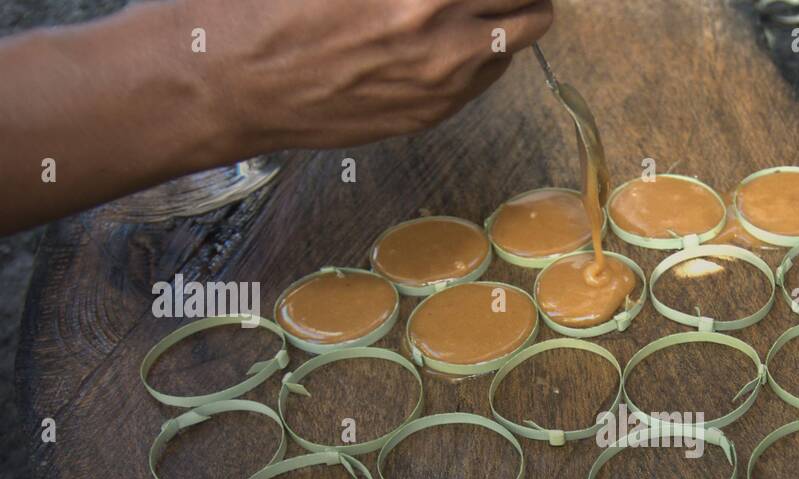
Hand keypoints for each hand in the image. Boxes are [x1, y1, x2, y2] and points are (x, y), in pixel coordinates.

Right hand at [190, 0, 554, 150]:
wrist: (231, 80)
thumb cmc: (270, 3)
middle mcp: (442, 25)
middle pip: (533, 2)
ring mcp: (444, 77)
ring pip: (521, 38)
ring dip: (510, 15)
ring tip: (474, 6)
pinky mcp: (432, 113)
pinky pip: (486, 77)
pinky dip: (482, 54)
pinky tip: (445, 41)